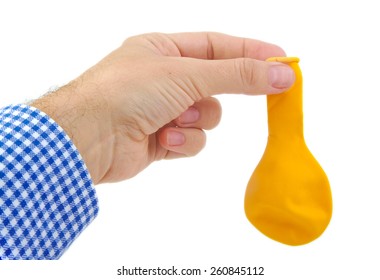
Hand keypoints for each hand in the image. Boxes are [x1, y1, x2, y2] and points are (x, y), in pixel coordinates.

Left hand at [31, 32, 294, 183]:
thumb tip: (282, 73)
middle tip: (270, 90)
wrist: (88, 138)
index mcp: (163, 50)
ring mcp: (162, 110)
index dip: (251, 52)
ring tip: (172, 121)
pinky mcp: (161, 140)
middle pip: (216, 84)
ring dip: (196, 121)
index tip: (283, 61)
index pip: (217, 46)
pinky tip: (162, 140)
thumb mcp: (187, 74)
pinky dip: (182, 142)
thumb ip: (236, 75)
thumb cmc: (127, 92)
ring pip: (206, 117)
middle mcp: (163, 78)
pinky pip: (191, 141)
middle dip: (226, 91)